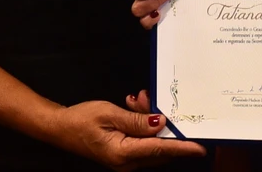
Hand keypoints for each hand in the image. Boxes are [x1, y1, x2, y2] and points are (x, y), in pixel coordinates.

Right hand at [47, 100, 204, 170]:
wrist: (59, 127)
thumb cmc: (81, 120)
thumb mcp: (110, 114)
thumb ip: (137, 120)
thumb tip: (162, 124)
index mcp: (123, 154)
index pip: (160, 150)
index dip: (183, 148)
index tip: (201, 147)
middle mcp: (127, 162)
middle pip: (160, 147)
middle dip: (164, 124)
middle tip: (150, 100)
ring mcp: (125, 160)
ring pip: (152, 142)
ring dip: (151, 120)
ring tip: (137, 100)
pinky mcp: (124, 154)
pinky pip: (143, 140)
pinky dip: (144, 124)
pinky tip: (135, 106)